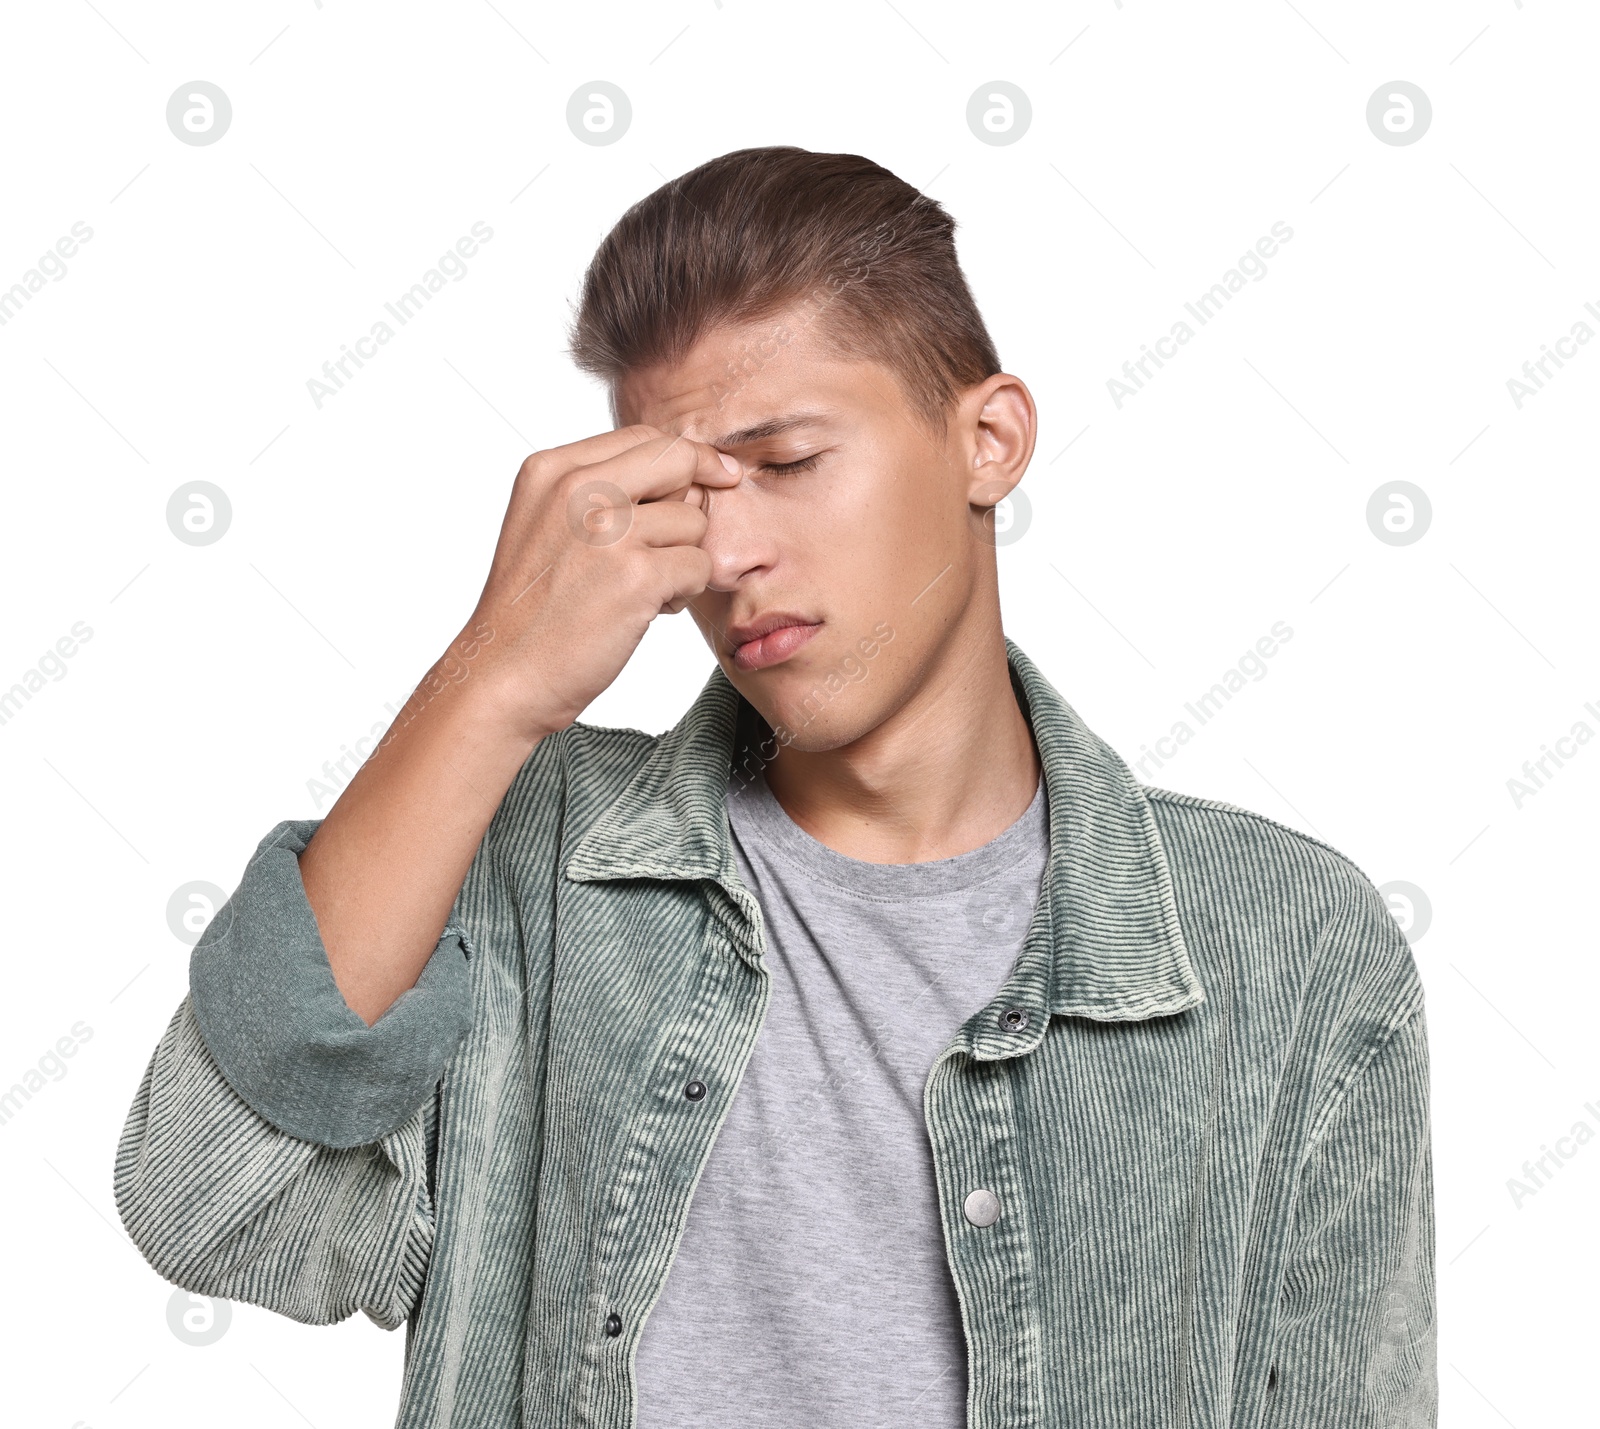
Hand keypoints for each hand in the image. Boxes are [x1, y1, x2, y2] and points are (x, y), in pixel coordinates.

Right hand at [455, 424, 740, 743]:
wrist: (503, 674)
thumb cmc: (532, 611)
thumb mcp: (545, 524)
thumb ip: (598, 491)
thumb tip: (685, 474)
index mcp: (552, 470)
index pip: (643, 438)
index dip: (687, 458)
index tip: (716, 474)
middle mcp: (577, 489)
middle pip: (678, 460)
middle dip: (696, 499)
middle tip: (680, 540)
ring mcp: (607, 530)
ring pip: (693, 521)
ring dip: (682, 559)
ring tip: (642, 589)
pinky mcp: (636, 574)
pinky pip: (699, 566)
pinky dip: (683, 593)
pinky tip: (648, 610)